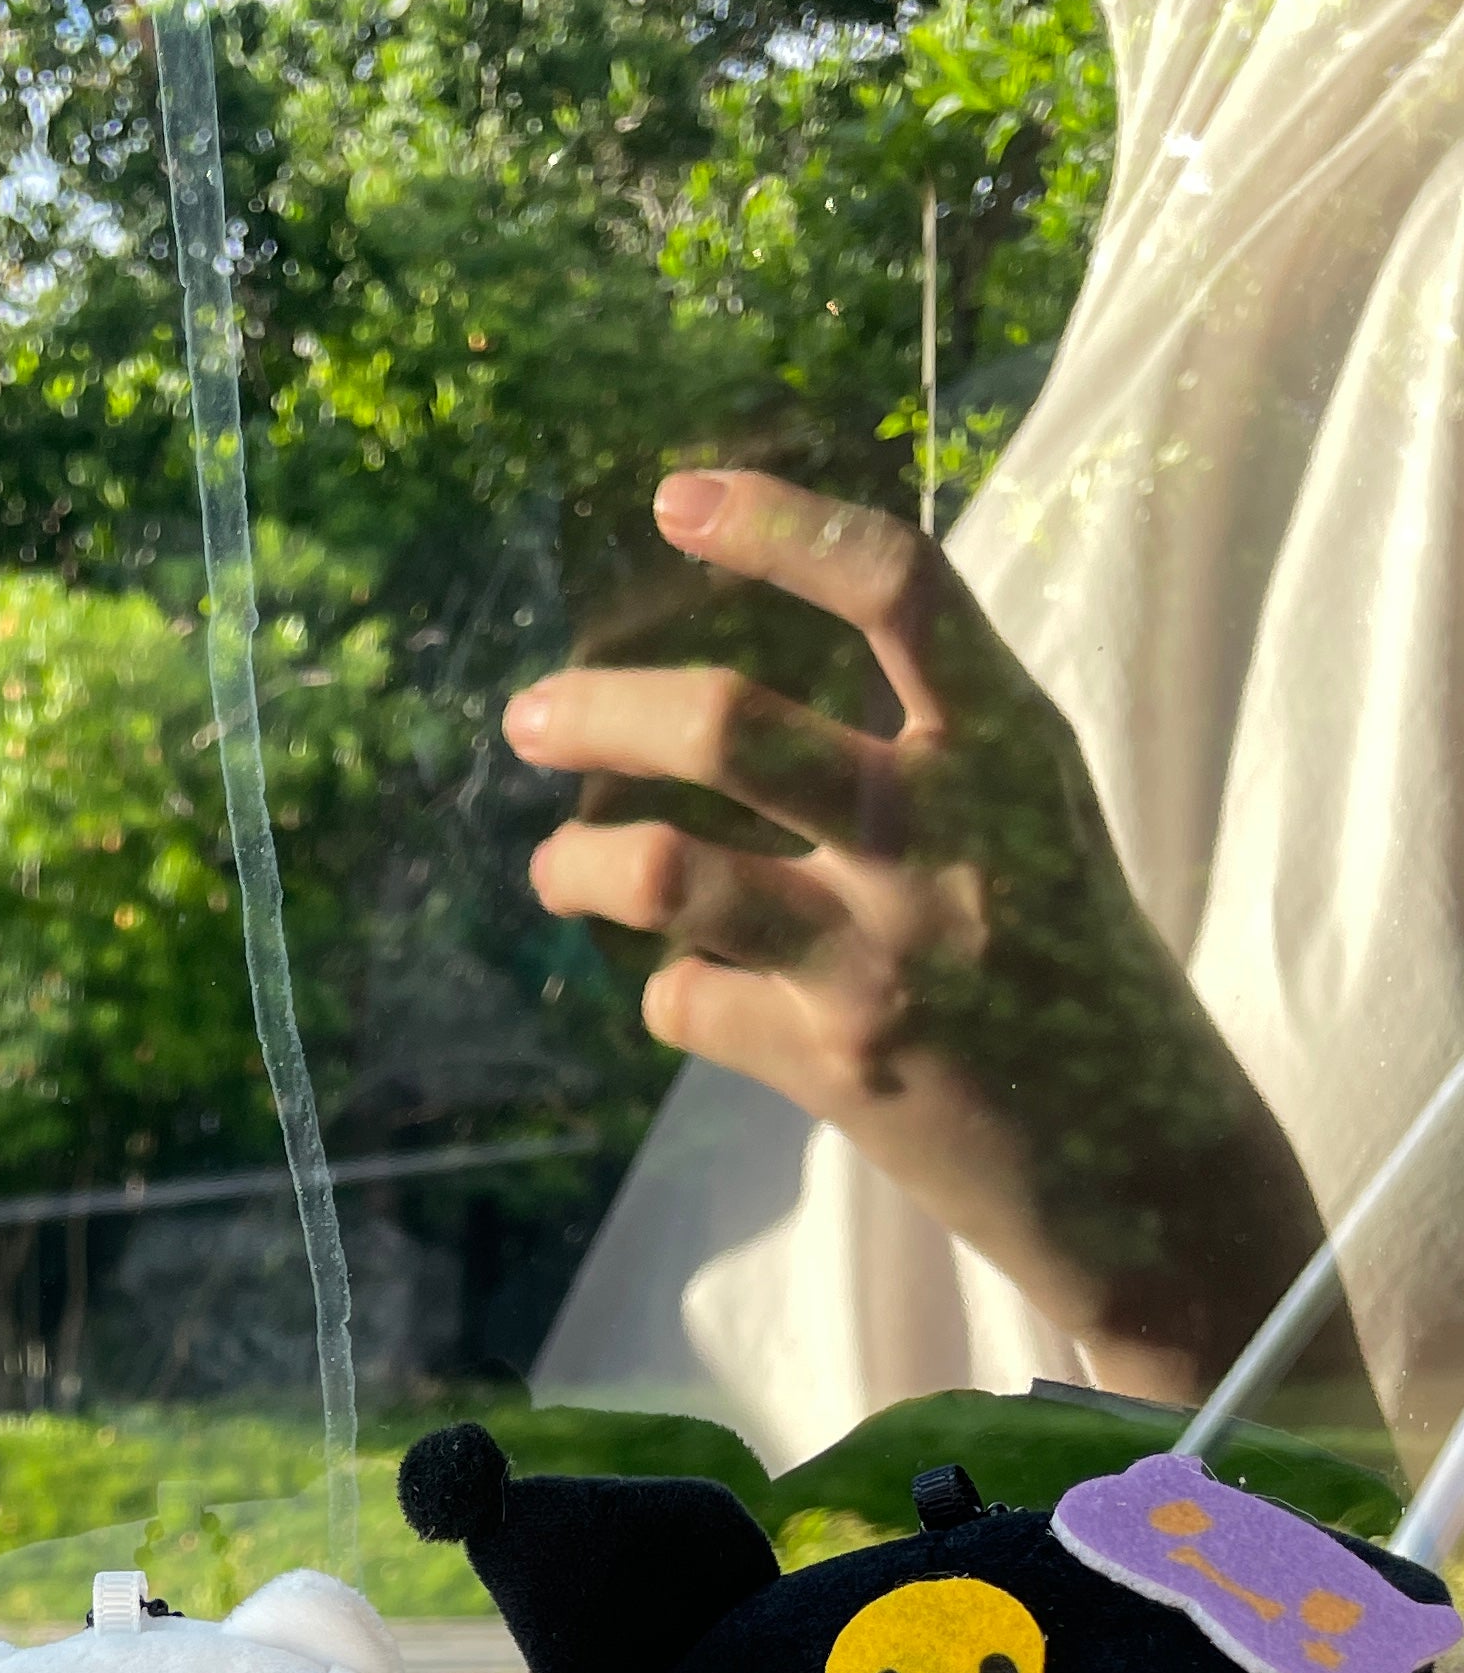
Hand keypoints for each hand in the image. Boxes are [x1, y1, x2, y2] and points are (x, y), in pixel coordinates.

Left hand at [505, 471, 1364, 1414]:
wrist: (1144, 1172)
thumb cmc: (1072, 970)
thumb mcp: (1035, 818)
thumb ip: (929, 746)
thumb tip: (736, 700)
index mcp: (1015, 747)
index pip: (896, 585)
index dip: (776, 525)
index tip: (675, 500)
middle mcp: (947, 836)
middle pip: (731, 727)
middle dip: (603, 711)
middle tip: (529, 716)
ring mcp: (886, 954)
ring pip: (670, 873)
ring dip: (582, 865)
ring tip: (556, 868)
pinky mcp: (836, 1061)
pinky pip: (690, 1001)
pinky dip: (676, 993)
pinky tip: (701, 995)